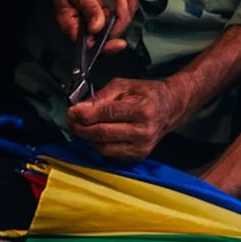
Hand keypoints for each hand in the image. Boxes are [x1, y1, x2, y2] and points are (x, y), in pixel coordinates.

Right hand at [43, 0, 139, 49]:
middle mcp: (85, 29)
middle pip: (108, 35)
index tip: (120, 42)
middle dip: (121, 20)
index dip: (107, 46)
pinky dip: (127, 4)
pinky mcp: (102, 13)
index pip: (91, 45)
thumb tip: (97, 28)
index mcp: (72, 27)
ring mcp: (95, 21)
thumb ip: (88, 8)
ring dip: (127, 10)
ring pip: (116, 24)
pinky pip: (118, 14)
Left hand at [66, 76, 186, 161]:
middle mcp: (143, 131)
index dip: (85, 114)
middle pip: (103, 134)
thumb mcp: (124, 85)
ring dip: (87, 138)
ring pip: (103, 148)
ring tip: (80, 126)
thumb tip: (80, 108)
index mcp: (142, 109)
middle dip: (81, 127)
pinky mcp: (138, 157)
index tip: (71, 111)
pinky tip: (94, 135)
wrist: (170, 108)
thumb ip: (102, 96)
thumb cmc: (146, 93)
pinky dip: (98, 145)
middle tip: (70, 119)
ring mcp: (142, 147)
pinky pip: (110, 154)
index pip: (107, 114)